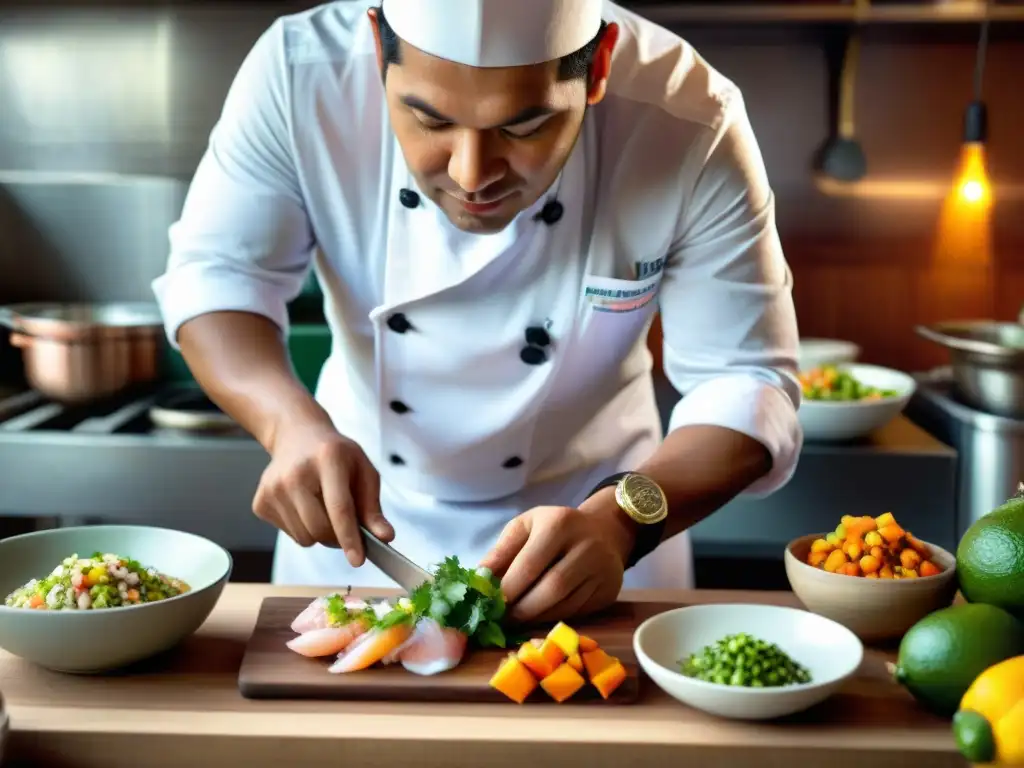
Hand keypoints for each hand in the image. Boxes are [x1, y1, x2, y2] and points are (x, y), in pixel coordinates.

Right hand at [252, 419, 392, 565]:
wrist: (297, 437)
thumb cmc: (337, 456)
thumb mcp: (363, 471)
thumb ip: (373, 506)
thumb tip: (385, 537)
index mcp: (328, 458)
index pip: (339, 507)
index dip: (350, 537)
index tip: (358, 560)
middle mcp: (295, 472)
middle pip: (320, 529)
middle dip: (338, 536)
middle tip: (344, 523)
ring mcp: (273, 488)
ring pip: (305, 538)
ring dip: (320, 533)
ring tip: (322, 507)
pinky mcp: (260, 502)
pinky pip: (290, 535)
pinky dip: (303, 528)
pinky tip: (303, 504)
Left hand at [478, 500, 634, 623]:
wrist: (603, 531)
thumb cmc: (554, 528)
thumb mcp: (526, 527)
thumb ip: (501, 551)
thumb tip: (478, 580)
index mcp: (560, 523)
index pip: (530, 564)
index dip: (509, 588)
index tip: (491, 603)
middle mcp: (586, 546)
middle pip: (552, 588)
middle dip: (523, 609)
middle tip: (503, 618)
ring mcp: (602, 570)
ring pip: (565, 605)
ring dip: (536, 618)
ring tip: (517, 620)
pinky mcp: (609, 591)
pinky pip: (577, 613)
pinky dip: (553, 619)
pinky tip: (539, 616)